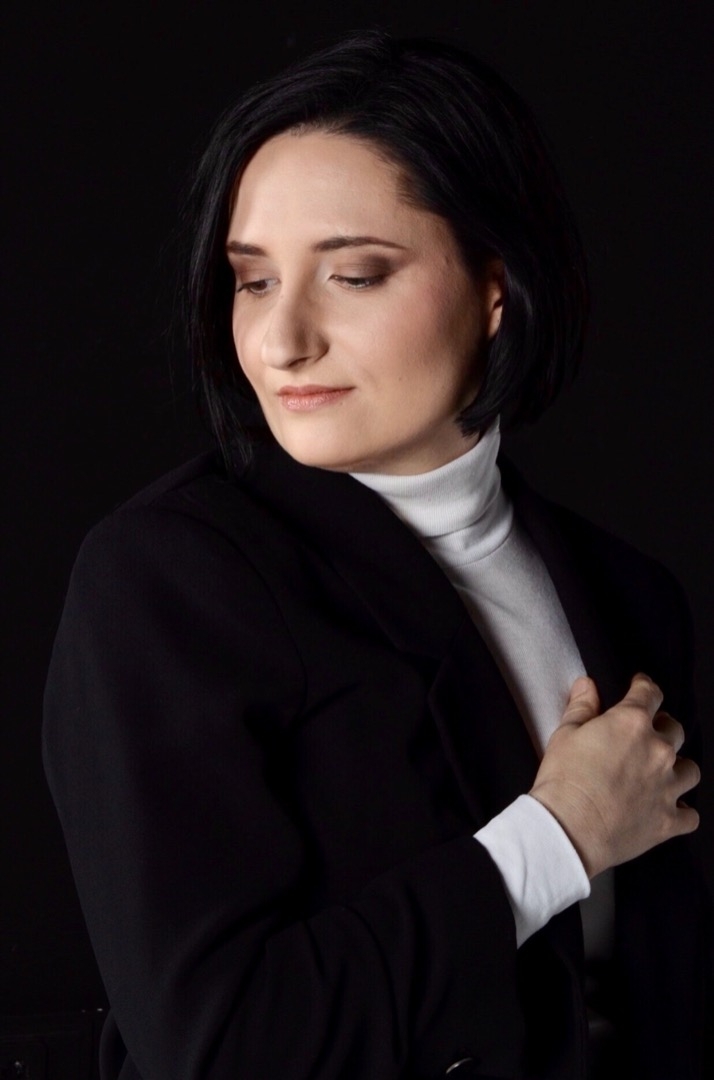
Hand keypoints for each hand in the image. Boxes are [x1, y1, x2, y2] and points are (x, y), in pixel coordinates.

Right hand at [529, 673, 699, 877]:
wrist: (568, 829)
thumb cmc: (563, 779)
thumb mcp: (565, 735)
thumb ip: (581, 707)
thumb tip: (587, 685)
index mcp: (631, 723)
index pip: (649, 693)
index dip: (644, 687)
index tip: (640, 687)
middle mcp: (658, 751)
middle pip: (675, 730)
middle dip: (662, 728)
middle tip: (646, 735)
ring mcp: (668, 787)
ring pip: (690, 770)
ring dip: (677, 768)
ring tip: (661, 773)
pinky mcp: (669, 821)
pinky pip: (691, 815)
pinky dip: (682, 811)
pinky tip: (668, 809)